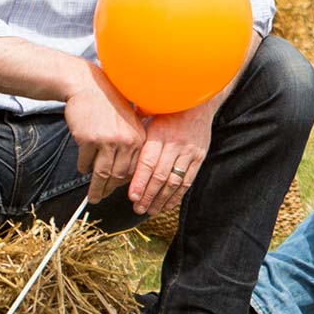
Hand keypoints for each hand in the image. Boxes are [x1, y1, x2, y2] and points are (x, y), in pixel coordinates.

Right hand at [63, 67, 147, 204]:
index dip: (124, 183)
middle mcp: (126, 141)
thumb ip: (131, 143)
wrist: (86, 84)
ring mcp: (107, 141)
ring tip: (93, 197)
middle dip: (109, 190)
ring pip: (102, 174)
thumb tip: (126, 174)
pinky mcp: (88, 139)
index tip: (117, 190)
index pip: (134, 170)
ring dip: (96, 188)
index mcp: (139, 137)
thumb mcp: (128, 120)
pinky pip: (85, 162)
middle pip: (118, 176)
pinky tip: (82, 169)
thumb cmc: (107, 102)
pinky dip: (83, 168)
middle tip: (101, 199)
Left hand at [129, 99, 216, 215]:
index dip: (140, 182)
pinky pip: (188, 181)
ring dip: (162, 199)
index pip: (148, 162)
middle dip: (148, 195)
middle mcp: (174, 144)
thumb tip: (115, 150)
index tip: (132, 197)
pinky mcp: (199, 157)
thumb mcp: (149, 117)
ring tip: (151, 210)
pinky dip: (177, 196)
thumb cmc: (167, 111)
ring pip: (174, 181)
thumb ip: (136, 135)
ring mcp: (189, 152)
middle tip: (138, 208)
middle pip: (160, 176)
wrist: (197, 103)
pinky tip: (168, 205)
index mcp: (159, 134)